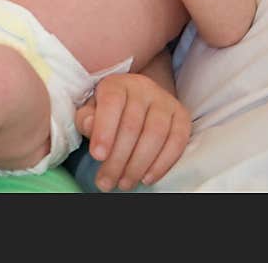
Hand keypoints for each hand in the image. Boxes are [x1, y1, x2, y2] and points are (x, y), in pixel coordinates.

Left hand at [75, 72, 190, 191]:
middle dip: (118, 159)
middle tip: (106, 182)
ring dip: (138, 165)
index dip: (104, 130)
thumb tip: (89, 126)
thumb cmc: (110, 110)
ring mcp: (165, 100)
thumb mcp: (91, 110)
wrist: (138, 99)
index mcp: (117, 83)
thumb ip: (86, 118)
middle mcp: (143, 87)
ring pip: (155, 134)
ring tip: (124, 183)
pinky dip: (162, 164)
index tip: (96, 156)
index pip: (112, 103)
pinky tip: (147, 178)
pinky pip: (177, 141)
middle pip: (132, 125)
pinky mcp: (182, 115)